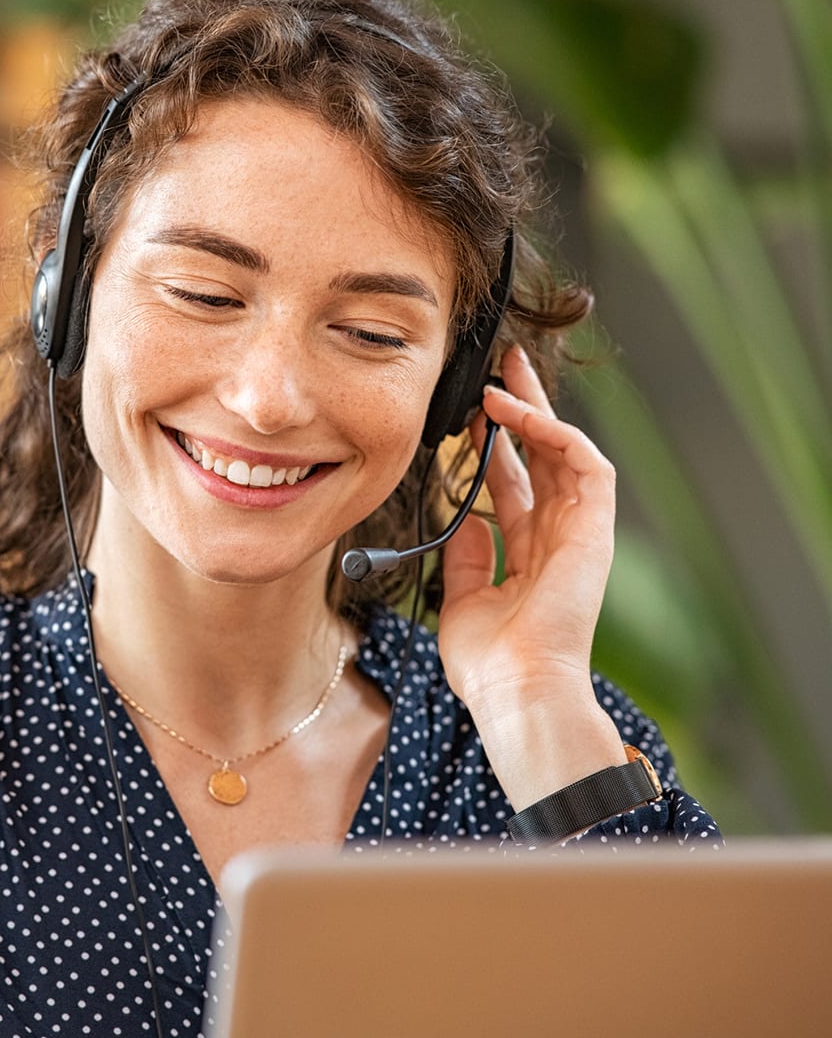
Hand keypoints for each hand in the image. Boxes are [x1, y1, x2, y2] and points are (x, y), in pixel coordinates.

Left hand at [437, 346, 624, 809]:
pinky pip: (583, 464)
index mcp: (528, 553)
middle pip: (541, 457)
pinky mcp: (595, 529)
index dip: (493, 445)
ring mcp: (579, 531)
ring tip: (503, 375)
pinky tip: (514, 411)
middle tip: (500, 368)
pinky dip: (551, 432)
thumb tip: (461, 516)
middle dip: (522, 410)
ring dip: (536, 410)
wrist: (516, 690)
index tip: (467, 413)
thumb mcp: (464, 596)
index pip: (514, 483)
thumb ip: (468, 553)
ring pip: (564, 450)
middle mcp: (557, 536)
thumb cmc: (489, 661)